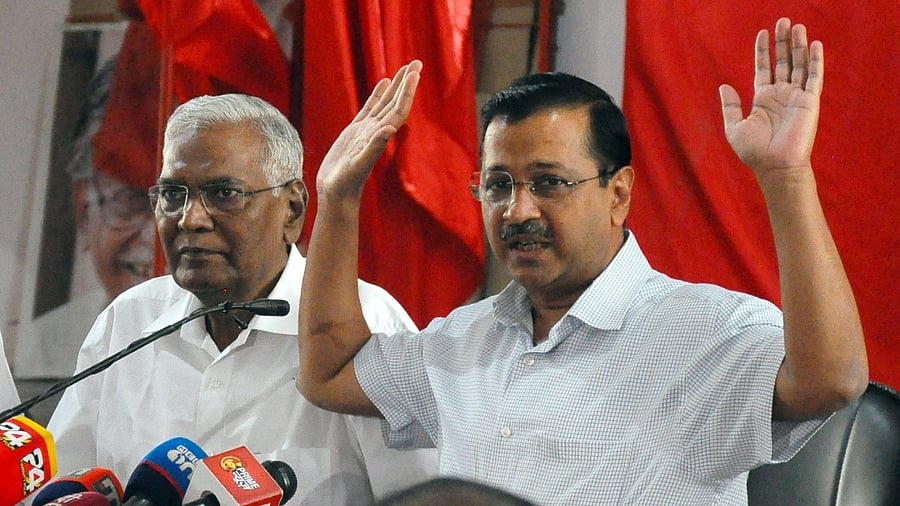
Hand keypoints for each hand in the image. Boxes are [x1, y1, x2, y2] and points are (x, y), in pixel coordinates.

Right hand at [316, 60, 422, 199]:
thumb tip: (388, 129)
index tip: (415, 73)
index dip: (407, 92)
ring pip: (384, 103)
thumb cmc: (346, 183)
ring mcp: (367, 130)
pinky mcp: (355, 132)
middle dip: (406, 82)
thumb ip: (374, 147)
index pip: (398, 109)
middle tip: (417, 62)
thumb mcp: (359, 165)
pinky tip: (383, 83)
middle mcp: (377, 131)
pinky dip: (377, 95)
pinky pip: (370, 108)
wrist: (336, 193)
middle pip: (395, 102)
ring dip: (395, 86)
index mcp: (380, 136)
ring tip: (404, 68)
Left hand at [720, 18, 821, 177]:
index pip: (764, 68)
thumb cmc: (754, 152)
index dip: (764, 51)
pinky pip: (814, 77)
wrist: (775, 166)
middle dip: (782, 42)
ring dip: (798, 46)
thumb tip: (724, 86)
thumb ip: (730, 106)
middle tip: (783, 21)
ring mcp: (796, 97)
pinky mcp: (809, 102)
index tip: (763, 33)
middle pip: (783, 61)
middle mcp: (781, 95)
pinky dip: (815, 60)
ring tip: (796, 26)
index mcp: (763, 99)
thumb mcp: (735, 127)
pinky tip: (814, 44)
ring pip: (798, 64)